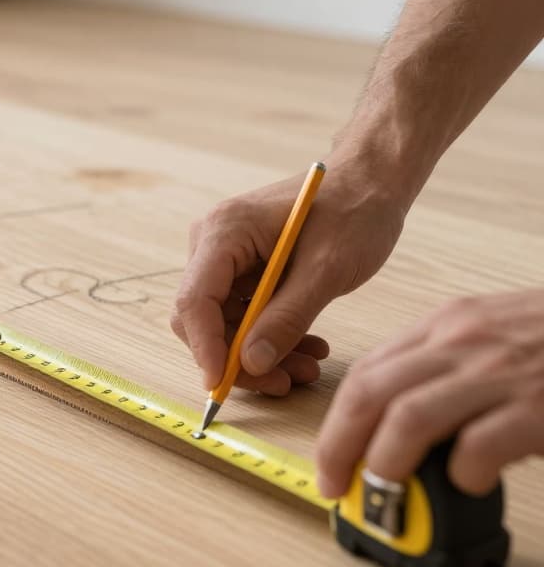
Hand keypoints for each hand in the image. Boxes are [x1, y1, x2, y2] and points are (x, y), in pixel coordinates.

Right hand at [171, 168, 405, 395]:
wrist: (372, 181)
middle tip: (284, 383)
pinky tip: (306, 346)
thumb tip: (251, 364)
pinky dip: (271, 336)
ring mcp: (226, 257)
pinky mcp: (243, 269)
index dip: (206, 347)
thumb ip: (286, 318)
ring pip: (224, 323)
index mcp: (225, 232)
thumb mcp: (326, 270)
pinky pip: (244, 315)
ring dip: (261, 352)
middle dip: (239, 357)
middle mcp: (213, 243)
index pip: (195, 300)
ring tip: (308, 365)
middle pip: (203, 318)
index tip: (223, 385)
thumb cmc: (354, 210)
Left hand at [316, 290, 543, 497]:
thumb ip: (447, 369)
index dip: (337, 423)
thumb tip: (397, 427)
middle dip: (339, 447)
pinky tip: (468, 484)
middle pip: (369, 394)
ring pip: (407, 419)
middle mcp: (464, 343)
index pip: (366, 373)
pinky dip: (461, 474)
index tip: (330, 460)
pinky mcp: (539, 406)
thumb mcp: (495, 335)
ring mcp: (501, 373)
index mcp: (448, 326)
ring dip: (384, 465)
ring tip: (385, 495)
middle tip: (337, 486)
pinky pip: (477, 446)